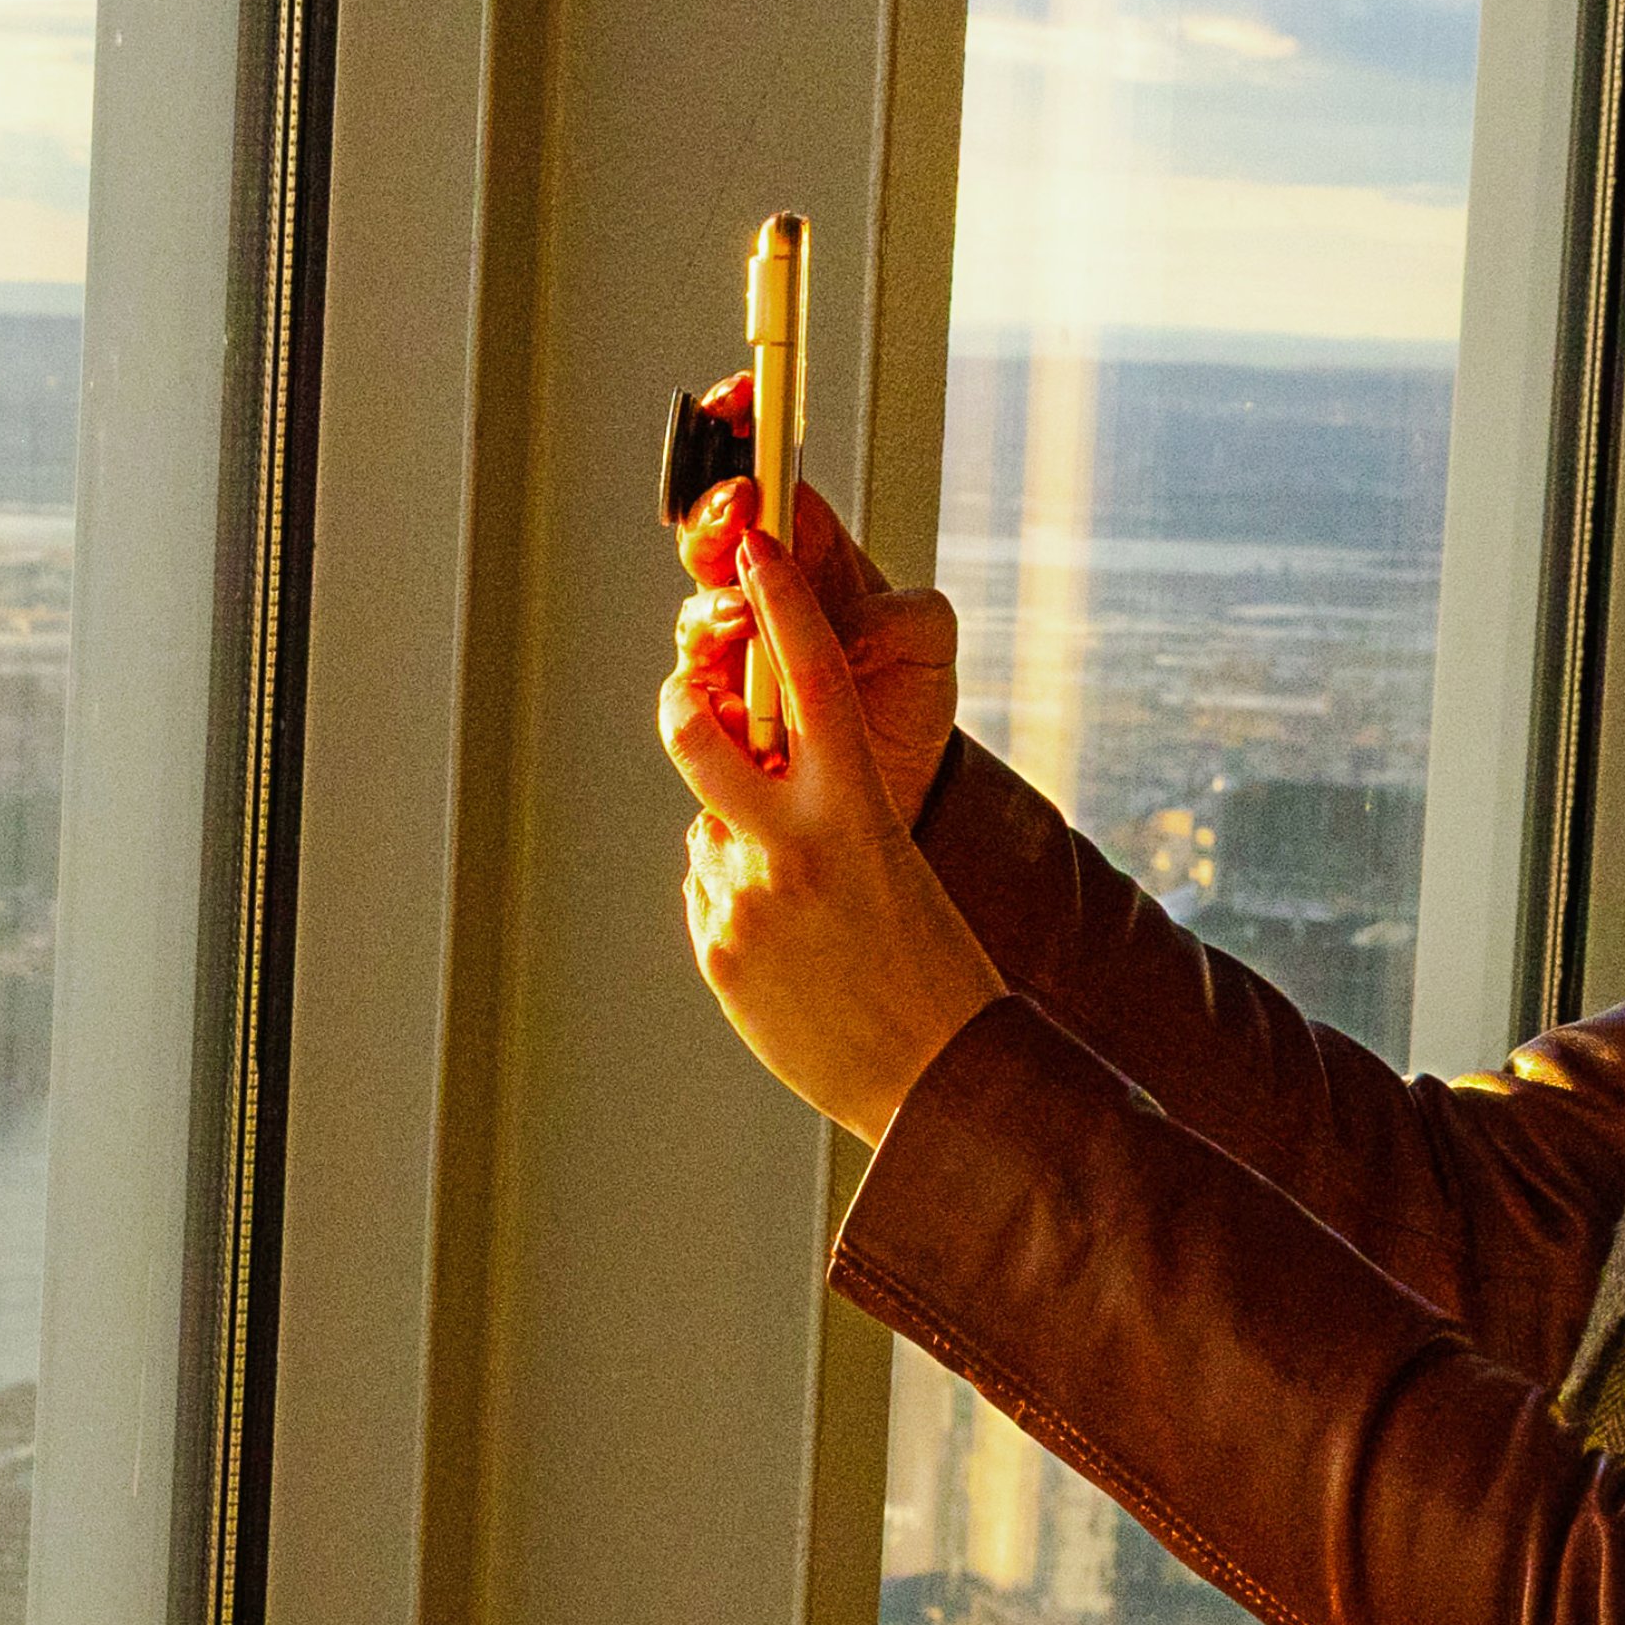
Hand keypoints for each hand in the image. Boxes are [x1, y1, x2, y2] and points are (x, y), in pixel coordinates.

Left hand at [663, 480, 1004, 1140]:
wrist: (939, 1079)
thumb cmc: (934, 965)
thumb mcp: (896, 861)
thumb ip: (825, 809)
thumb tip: (757, 786)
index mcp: (857, 808)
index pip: (812, 677)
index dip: (783, 601)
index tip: (756, 545)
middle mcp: (790, 845)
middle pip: (694, 734)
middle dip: (685, 706)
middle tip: (694, 702)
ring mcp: (743, 901)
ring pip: (711, 830)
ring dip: (743, 845)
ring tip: (811, 911)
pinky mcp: (718, 953)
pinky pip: (711, 898)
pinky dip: (741, 907)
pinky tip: (796, 953)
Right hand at [676, 450, 962, 829]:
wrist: (901, 774)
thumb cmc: (908, 689)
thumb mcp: (932, 640)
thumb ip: (910, 616)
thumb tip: (856, 631)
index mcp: (808, 547)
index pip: (765, 473)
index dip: (743, 429)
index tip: (740, 400)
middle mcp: (759, 590)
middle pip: (711, 532)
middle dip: (713, 510)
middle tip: (738, 507)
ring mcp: (735, 649)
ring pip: (695, 610)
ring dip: (711, 605)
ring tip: (742, 614)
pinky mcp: (721, 711)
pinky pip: (692, 693)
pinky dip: (703, 687)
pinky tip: (728, 693)